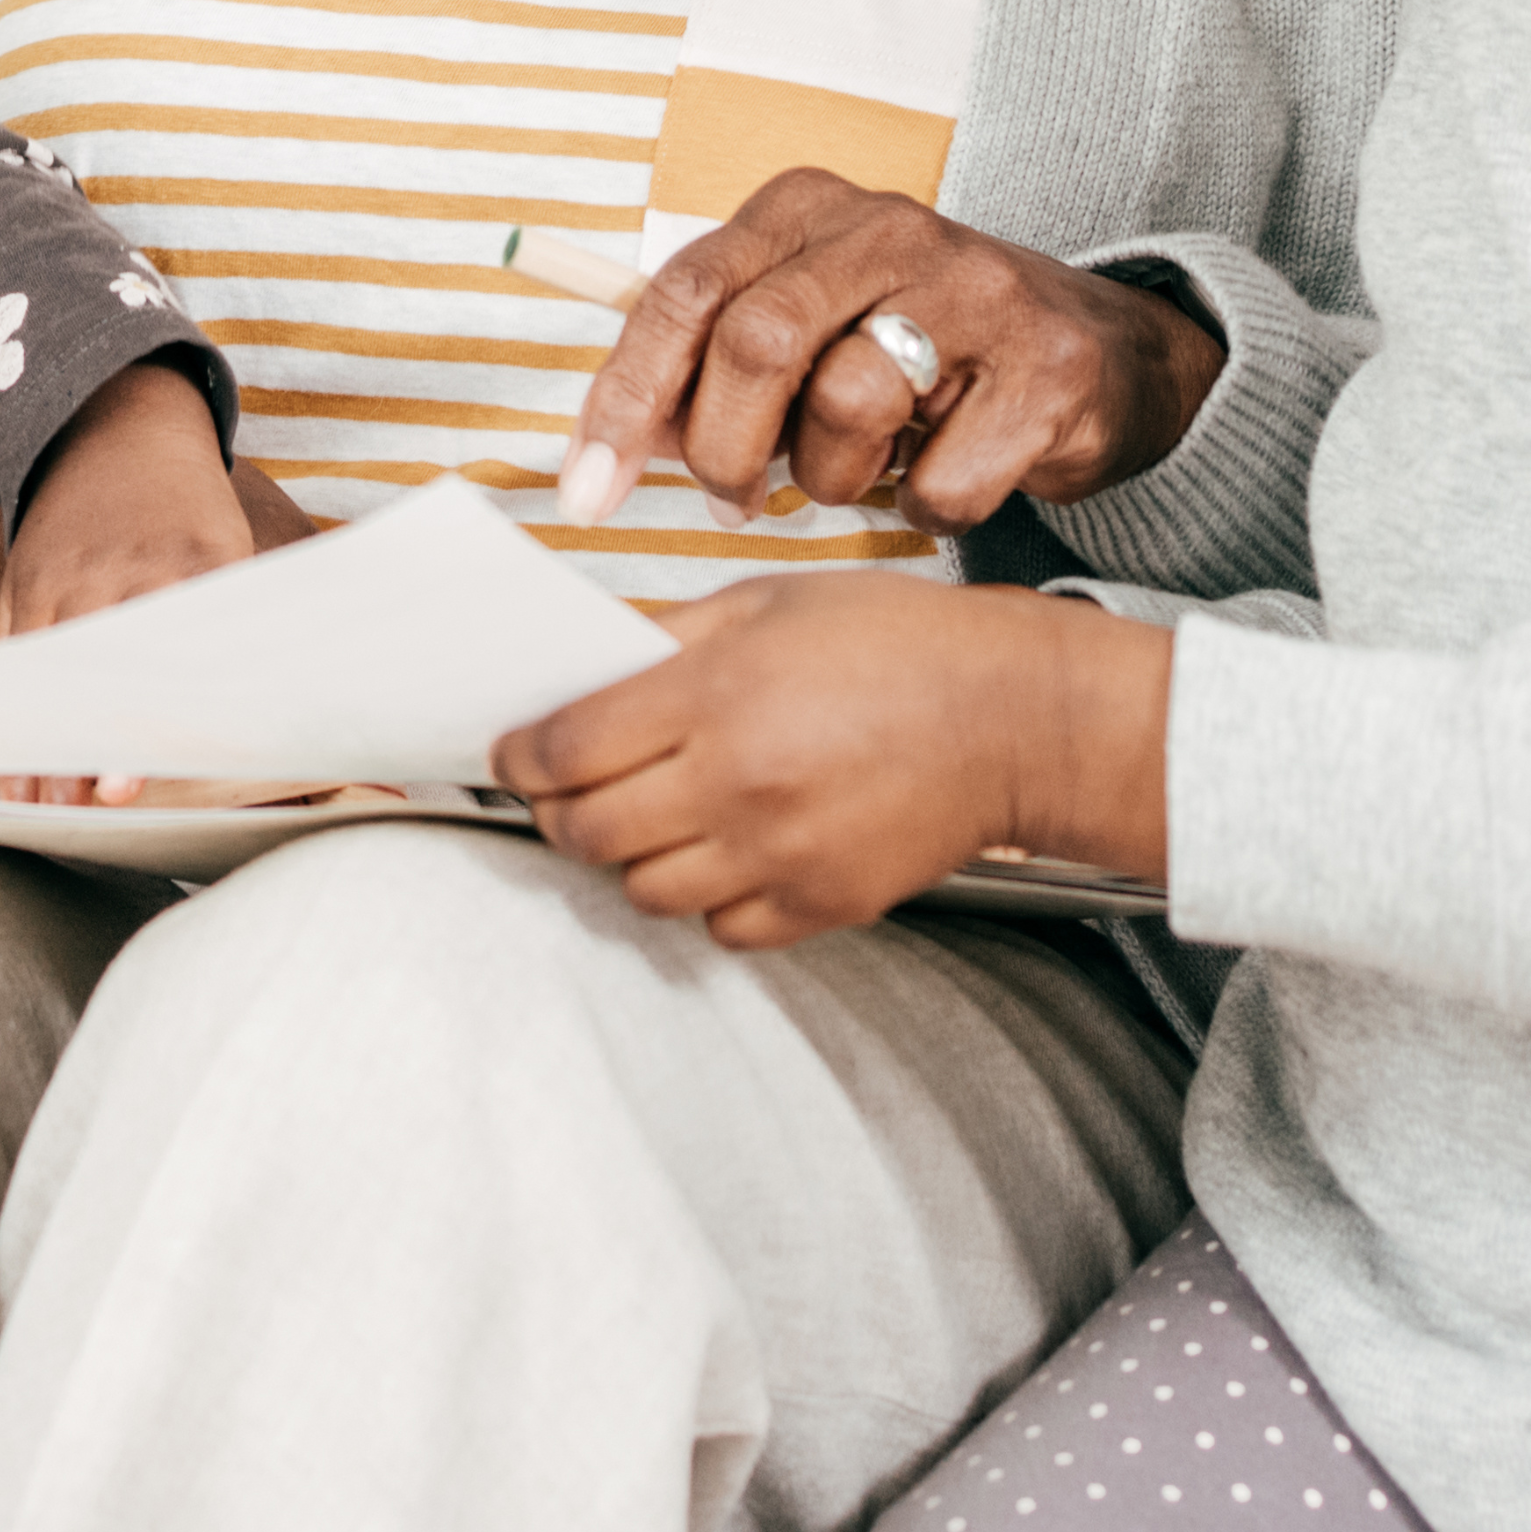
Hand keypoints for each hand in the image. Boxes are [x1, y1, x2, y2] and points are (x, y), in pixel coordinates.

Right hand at [0, 355, 272, 806]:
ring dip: (46, 743)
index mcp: (189, 559)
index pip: (180, 650)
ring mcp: (61, 574)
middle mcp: (118, 567)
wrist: (110, 425)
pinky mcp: (21, 580)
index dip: (167, 708)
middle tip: (101, 800)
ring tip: (51, 809)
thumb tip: (274, 712)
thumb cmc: (187, 506)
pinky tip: (19, 768)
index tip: (163, 754)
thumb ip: (236, 621)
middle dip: (96, 736)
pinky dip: (11, 715)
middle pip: (106, 671)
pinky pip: (9, 660)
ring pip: (48, 675)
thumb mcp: (229, 544)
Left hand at [489, 575, 1171, 949]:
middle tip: (565, 789)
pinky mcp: (819, 905)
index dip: (520, 755)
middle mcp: (736, 783)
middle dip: (558, 810)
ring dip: (630, 857)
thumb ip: (669, 638)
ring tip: (652, 817)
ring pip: (642, 889)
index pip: (564, 748)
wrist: (1015, 716)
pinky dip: (704, 898)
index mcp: (714, 696)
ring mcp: (777, 854)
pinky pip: (717, 928)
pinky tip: (724, 852)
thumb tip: (583, 664)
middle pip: (586, 830)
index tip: (515, 753)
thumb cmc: (900, 645)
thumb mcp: (768, 602)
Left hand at [553, 173, 1221, 537]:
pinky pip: (939, 481)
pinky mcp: (1045, 370)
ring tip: (860, 470)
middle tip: (731, 501)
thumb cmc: (918, 348)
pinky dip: (921, 509)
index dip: (625, 397)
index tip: (586, 490)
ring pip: (845, 410)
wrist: (1098, 355)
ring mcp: (977, 291)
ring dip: (831, 481)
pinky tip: (942, 475)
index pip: (685, 290)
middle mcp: (891, 228)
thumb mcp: (809, 323)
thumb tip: (619, 441)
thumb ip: (713, 364)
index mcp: (809, 207)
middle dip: (722, 451)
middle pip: (756, 343)